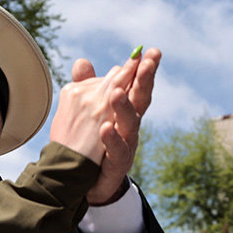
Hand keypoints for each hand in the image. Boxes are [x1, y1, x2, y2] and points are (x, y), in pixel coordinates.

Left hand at [49, 49, 158, 171]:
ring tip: (117, 93)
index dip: (143, 69)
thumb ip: (87, 87)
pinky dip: (112, 139)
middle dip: (145, 81)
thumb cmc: (91, 143)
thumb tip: (82, 62)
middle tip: (147, 63)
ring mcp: (126, 144)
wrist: (85, 181)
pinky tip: (106, 128)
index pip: (134, 84)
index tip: (150, 51)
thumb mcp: (89, 112)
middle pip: (140, 100)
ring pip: (130, 124)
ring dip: (124, 107)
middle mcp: (129, 124)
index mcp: (124, 109)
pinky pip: (117, 151)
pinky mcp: (117, 164)